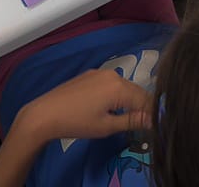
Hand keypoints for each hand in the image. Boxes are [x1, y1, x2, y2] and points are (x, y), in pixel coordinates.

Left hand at [22, 69, 151, 141]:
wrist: (45, 113)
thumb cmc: (77, 122)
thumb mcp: (107, 126)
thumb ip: (132, 120)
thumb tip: (153, 119)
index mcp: (119, 86)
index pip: (145, 99)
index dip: (151, 112)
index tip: (152, 125)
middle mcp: (113, 74)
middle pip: (136, 90)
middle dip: (141, 106)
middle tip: (141, 124)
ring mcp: (100, 72)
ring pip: (123, 86)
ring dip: (128, 100)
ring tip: (125, 117)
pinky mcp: (90, 74)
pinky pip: (111, 83)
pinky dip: (116, 94)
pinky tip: (108, 107)